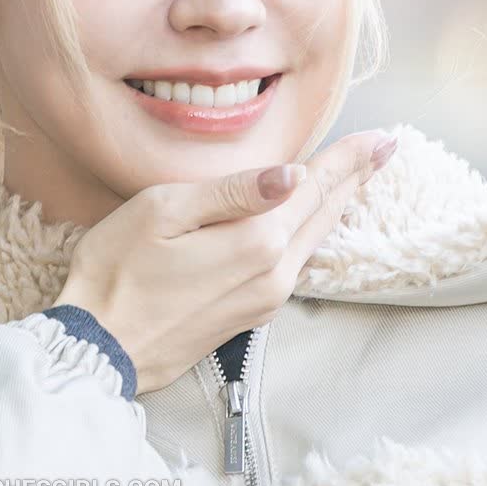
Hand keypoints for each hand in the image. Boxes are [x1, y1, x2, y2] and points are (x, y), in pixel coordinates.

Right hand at [52, 129, 397, 392]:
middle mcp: (273, 274)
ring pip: (313, 241)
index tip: (382, 138)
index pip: (313, 187)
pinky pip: (295, 263)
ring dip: (338, 205)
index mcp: (255, 241)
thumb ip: (231, 192)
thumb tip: (291, 174)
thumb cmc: (117, 270)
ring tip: (359, 179)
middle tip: (387, 150)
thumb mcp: (163, 211)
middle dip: (355, 178)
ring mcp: (264, 299)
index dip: (347, 159)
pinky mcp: (250, 314)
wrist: (99, 347)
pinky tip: (314, 223)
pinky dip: (313, 233)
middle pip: (323, 214)